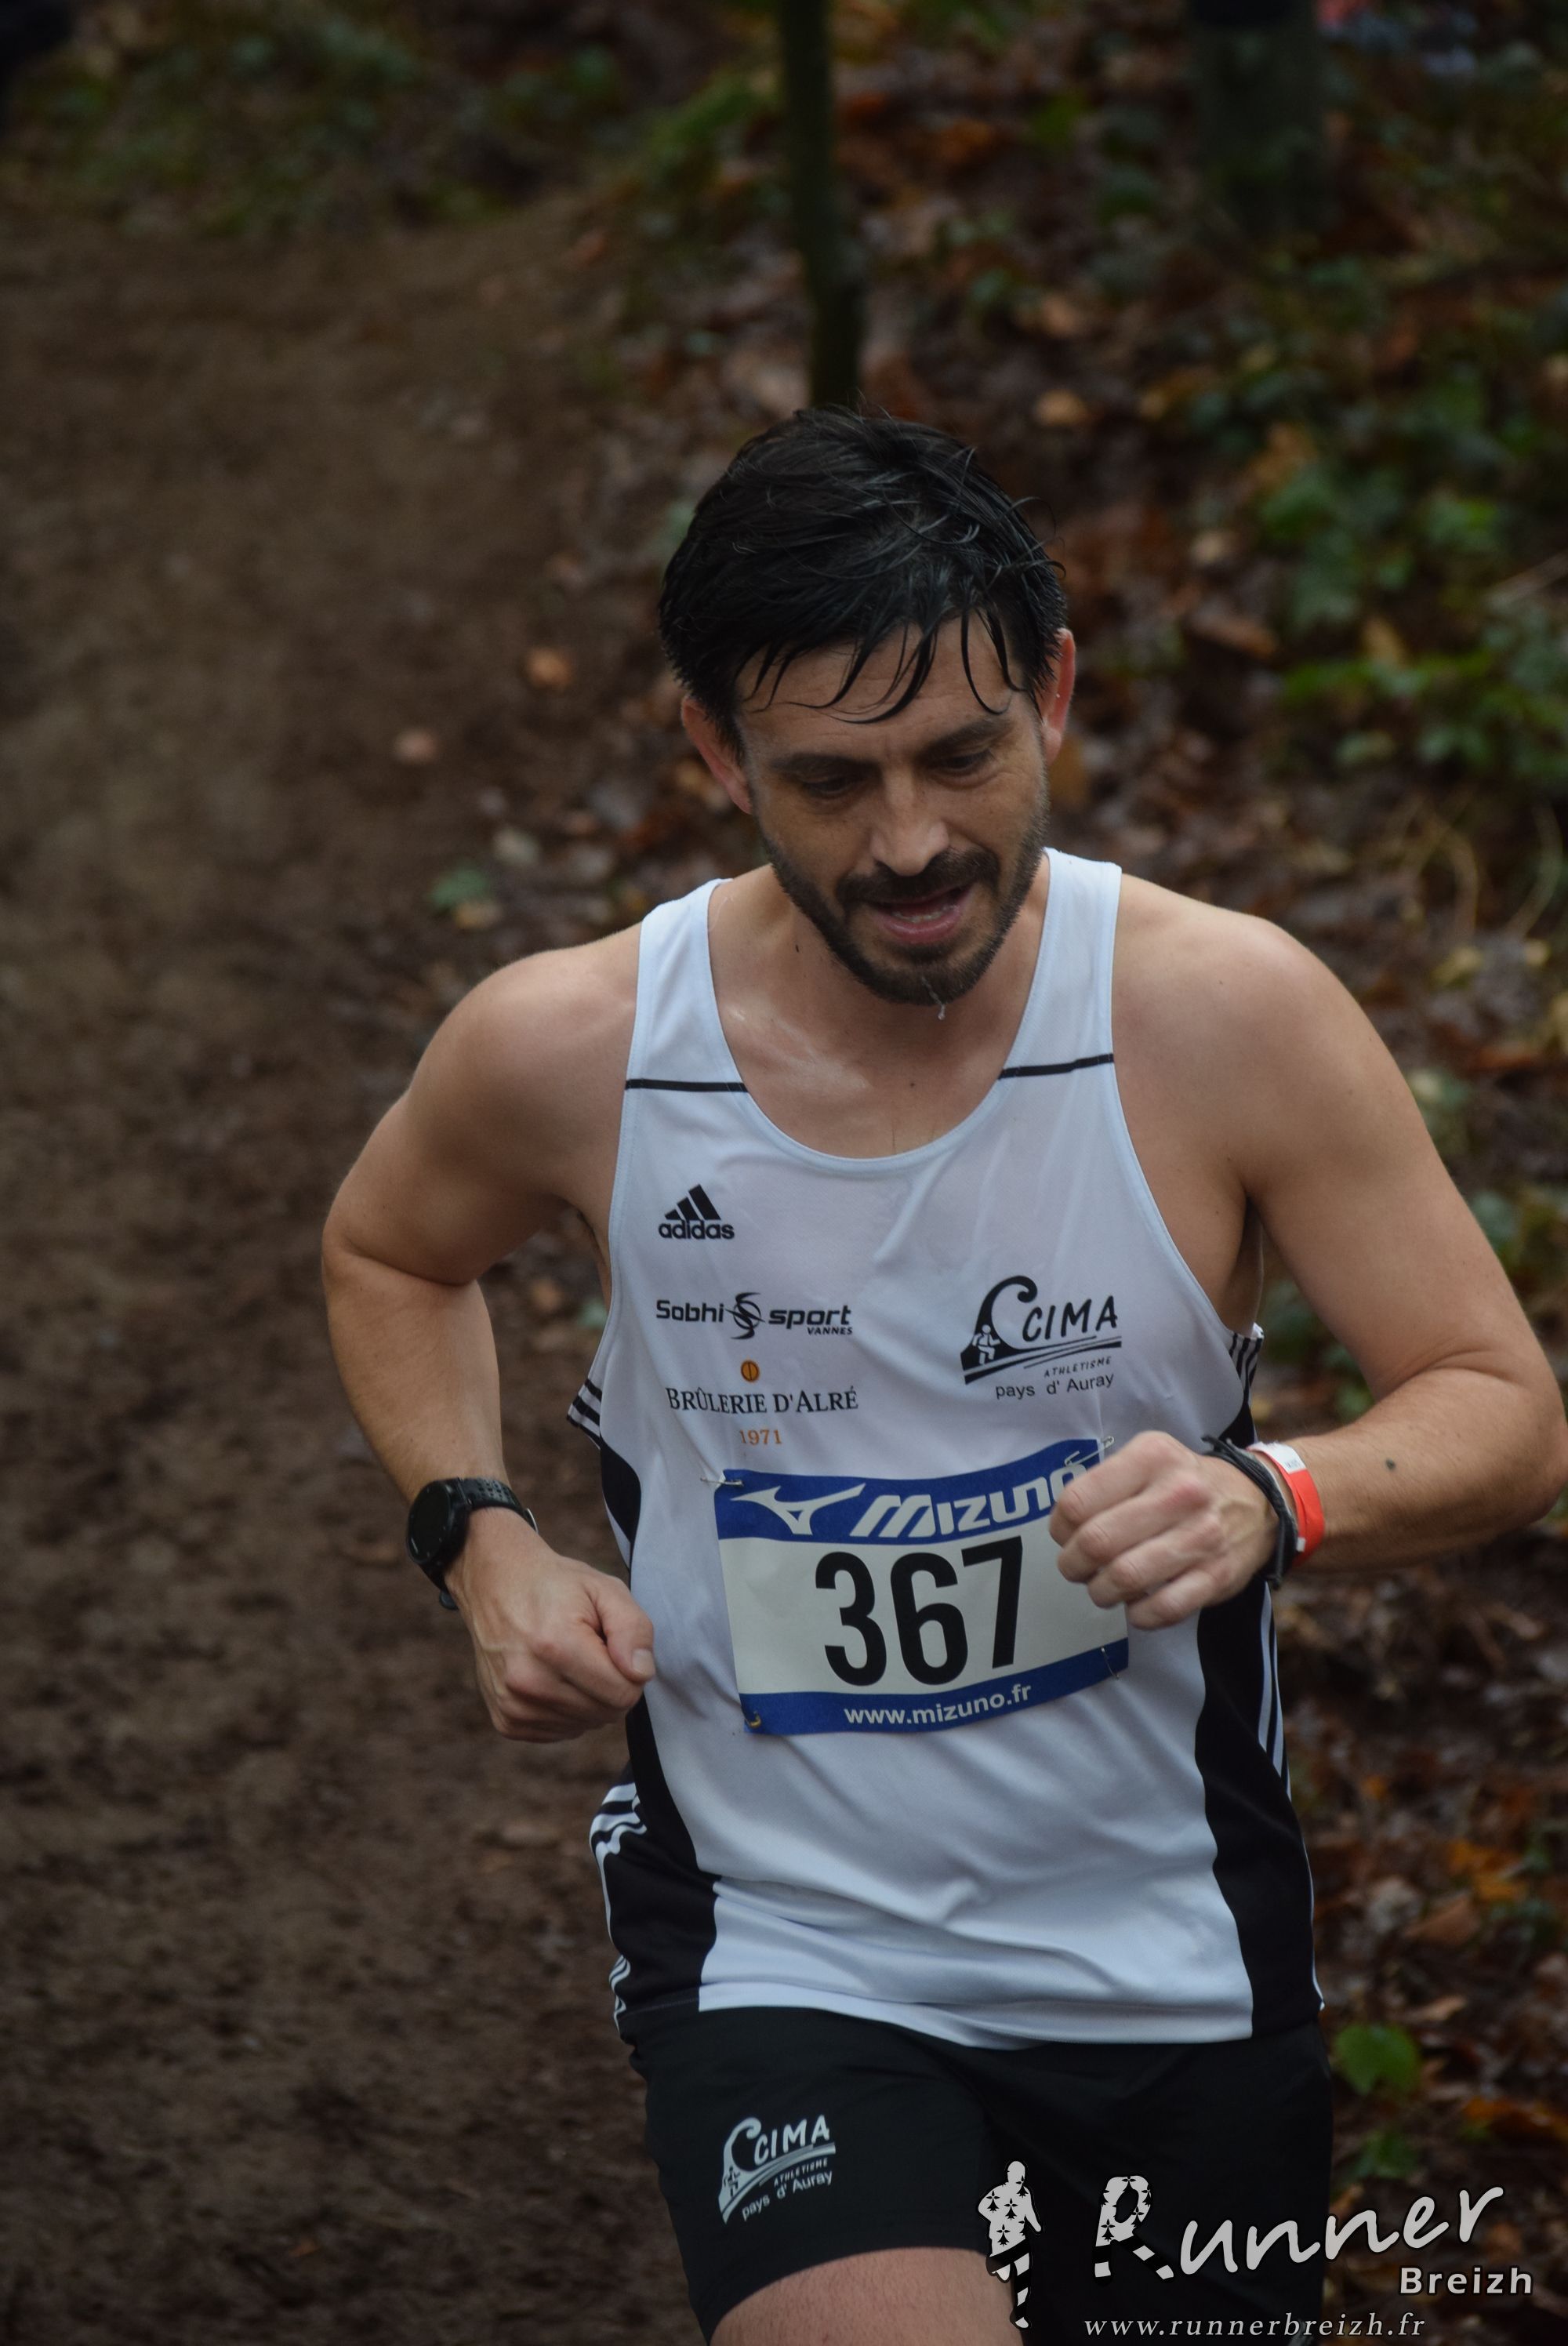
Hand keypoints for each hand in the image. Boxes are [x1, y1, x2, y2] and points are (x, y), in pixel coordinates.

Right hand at [443, 1509, 655, 1741]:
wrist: (496, 1587)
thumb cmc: (556, 1587)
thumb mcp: (605, 1589)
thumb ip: (633, 1628)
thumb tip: (641, 1672)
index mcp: (556, 1645)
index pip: (624, 1694)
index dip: (630, 1669)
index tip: (611, 1645)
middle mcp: (529, 1682)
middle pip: (607, 1713)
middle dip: (611, 1683)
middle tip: (591, 1650)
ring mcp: (514, 1706)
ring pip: (586, 1724)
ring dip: (589, 1698)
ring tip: (568, 1660)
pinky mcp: (506, 1721)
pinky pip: (562, 1732)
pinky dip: (567, 1709)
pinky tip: (552, 1677)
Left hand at [1050, 1431, 1276, 1628]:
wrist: (1260, 1501)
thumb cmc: (1185, 1482)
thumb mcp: (1149, 1458)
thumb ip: (1105, 1483)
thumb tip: (1063, 1526)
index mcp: (1153, 1457)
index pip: (1079, 1501)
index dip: (1059, 1527)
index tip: (1064, 1535)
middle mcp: (1179, 1493)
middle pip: (1097, 1542)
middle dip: (1073, 1564)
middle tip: (1076, 1568)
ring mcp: (1201, 1536)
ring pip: (1125, 1578)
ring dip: (1100, 1591)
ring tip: (1102, 1587)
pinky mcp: (1217, 1576)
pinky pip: (1163, 1608)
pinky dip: (1138, 1615)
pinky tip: (1134, 1606)